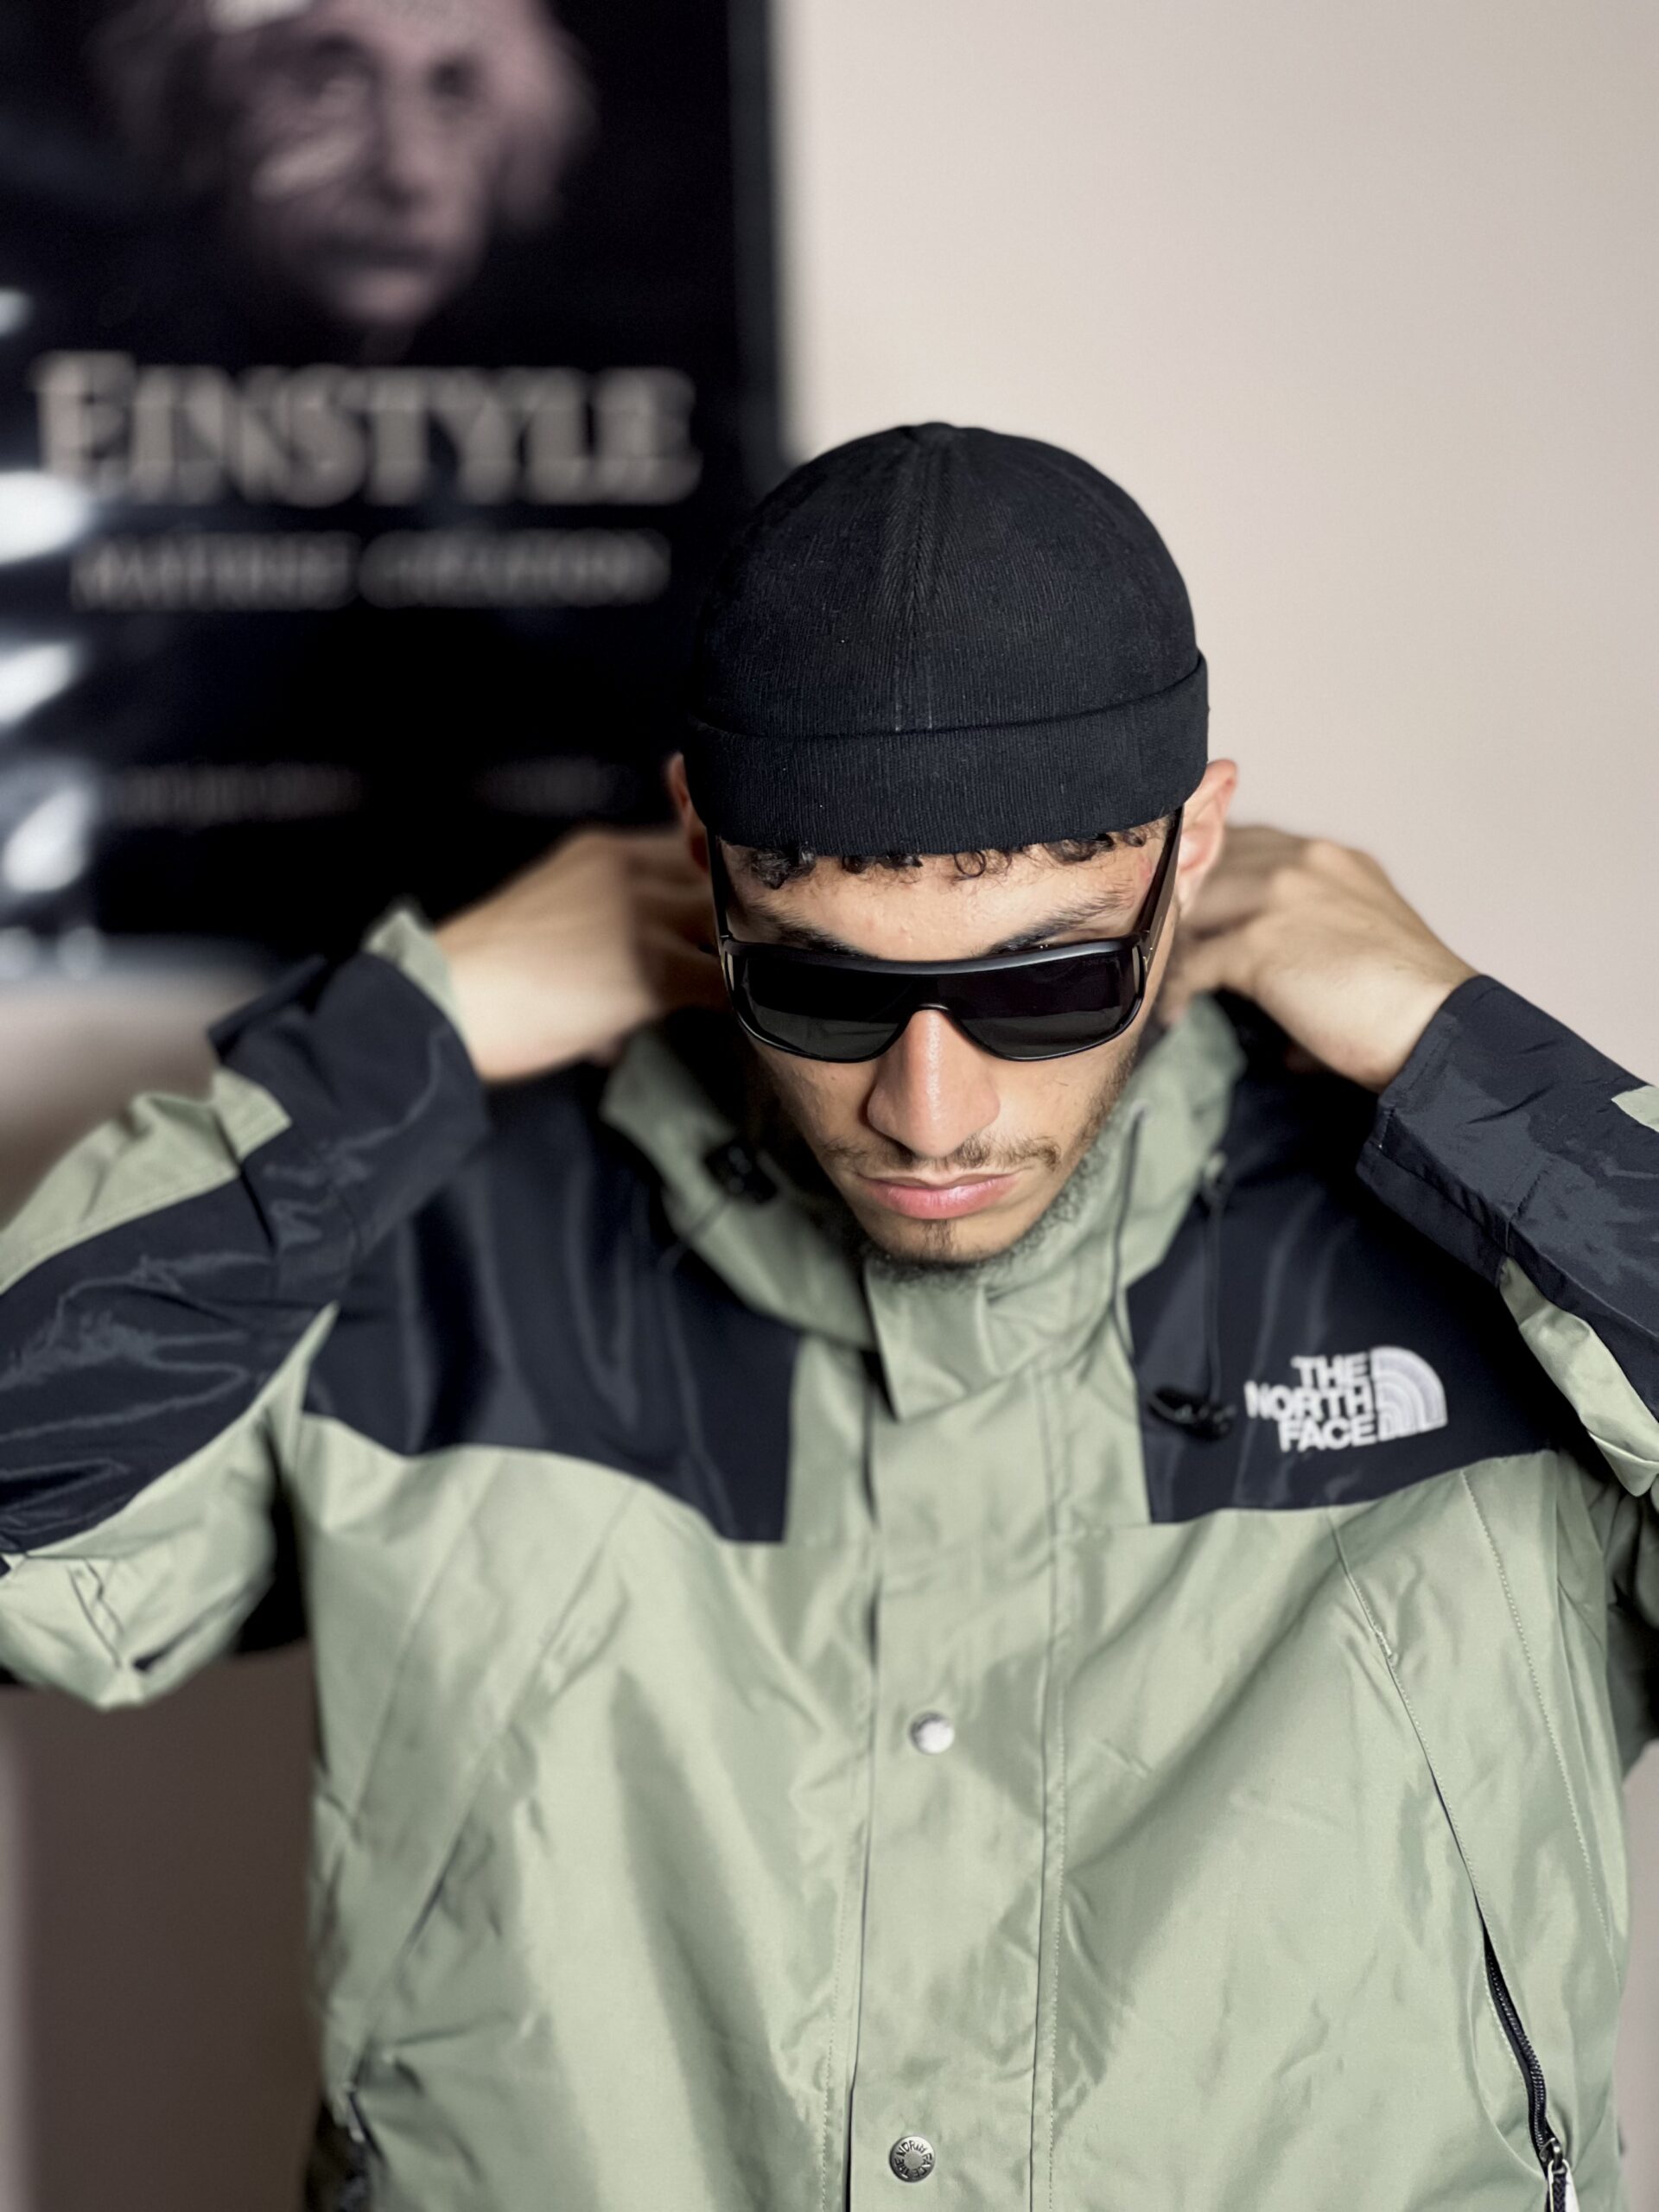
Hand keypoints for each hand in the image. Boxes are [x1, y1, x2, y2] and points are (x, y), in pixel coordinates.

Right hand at [435, 826, 725, 1083]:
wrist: (446, 1003)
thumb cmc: (488, 974)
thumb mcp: (553, 911)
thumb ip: (607, 918)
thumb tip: (650, 974)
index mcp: (603, 851)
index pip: (693, 844)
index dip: (714, 884)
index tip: (718, 917)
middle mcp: (628, 870)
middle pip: (719, 880)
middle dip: (732, 922)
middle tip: (733, 961)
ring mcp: (642, 915)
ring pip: (730, 927)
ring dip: (735, 961)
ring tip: (726, 991)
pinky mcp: (651, 967)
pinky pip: (724, 983)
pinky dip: (730, 1003)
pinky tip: (719, 1018)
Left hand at [1161, 826, 1476, 1091]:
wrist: (1434, 1027)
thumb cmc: (1404, 996)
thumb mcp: (1363, 930)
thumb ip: (1313, 922)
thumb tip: (1260, 963)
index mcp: (1328, 857)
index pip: (1244, 841)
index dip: (1209, 872)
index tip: (1188, 901)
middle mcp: (1303, 862)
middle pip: (1207, 865)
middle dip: (1180, 902)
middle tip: (1159, 943)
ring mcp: (1278, 897)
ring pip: (1192, 904)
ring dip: (1174, 942)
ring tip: (1163, 974)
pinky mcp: (1260, 943)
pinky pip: (1193, 962)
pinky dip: (1178, 991)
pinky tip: (1175, 1012)